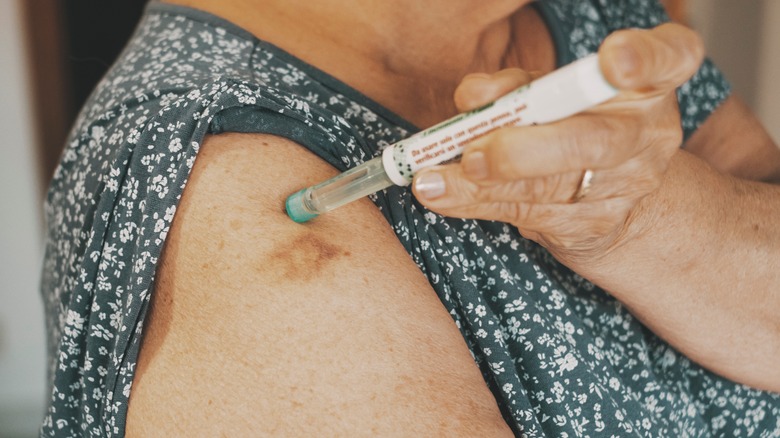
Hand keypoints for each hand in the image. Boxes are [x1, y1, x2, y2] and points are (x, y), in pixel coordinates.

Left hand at [412, 23, 704, 266]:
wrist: (608, 191)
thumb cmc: (572, 121)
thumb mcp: (549, 91)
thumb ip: (515, 86)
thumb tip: (472, 96)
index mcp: (646, 83)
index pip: (671, 57)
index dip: (645, 58)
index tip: (613, 60)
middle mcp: (648, 134)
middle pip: (597, 142)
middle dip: (526, 152)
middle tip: (473, 156)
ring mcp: (627, 186)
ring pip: (551, 190)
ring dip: (483, 188)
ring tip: (432, 182)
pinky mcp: (596, 225)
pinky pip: (532, 216)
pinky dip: (479, 205)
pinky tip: (443, 197)